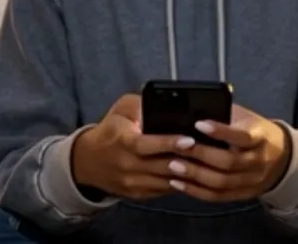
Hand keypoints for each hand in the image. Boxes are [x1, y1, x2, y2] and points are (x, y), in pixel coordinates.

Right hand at [71, 94, 197, 200]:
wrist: (88, 162)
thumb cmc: (111, 130)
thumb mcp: (121, 110)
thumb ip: (141, 105)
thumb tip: (165, 102)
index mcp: (123, 142)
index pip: (147, 145)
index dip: (169, 143)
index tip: (190, 139)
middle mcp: (127, 166)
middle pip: (162, 165)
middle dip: (187, 159)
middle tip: (210, 151)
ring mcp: (133, 183)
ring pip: (167, 181)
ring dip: (188, 174)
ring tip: (208, 164)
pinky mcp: (138, 194)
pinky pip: (164, 190)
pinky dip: (180, 182)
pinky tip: (195, 173)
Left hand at [166, 103, 291, 201]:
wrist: (282, 158)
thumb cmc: (256, 131)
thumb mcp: (247, 118)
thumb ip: (225, 115)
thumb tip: (193, 110)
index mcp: (261, 137)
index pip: (242, 136)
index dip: (221, 131)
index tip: (198, 123)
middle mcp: (258, 161)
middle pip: (228, 162)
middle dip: (201, 155)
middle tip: (177, 147)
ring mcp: (251, 181)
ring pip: (221, 183)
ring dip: (194, 175)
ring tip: (173, 165)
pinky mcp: (243, 195)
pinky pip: (218, 197)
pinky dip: (196, 191)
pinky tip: (177, 183)